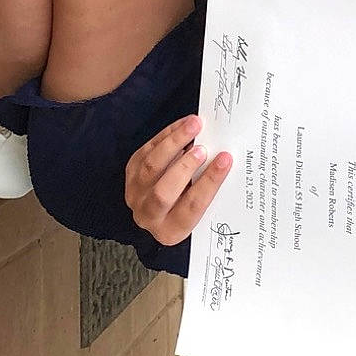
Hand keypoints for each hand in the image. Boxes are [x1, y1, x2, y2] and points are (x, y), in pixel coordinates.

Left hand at [125, 115, 231, 246]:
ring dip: (174, 143)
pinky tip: (182, 125)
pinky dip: (166, 135)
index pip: (192, 207)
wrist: (155, 209)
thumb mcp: (197, 207)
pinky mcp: (130, 173)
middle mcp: (149, 215)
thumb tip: (221, 157)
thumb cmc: (184, 206)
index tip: (224, 160)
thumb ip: (205, 188)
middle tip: (203, 148)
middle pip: (164, 192)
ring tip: (193, 126)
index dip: (209, 182)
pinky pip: (146, 151)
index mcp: (172, 230)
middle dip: (185, 167)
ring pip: (151, 167)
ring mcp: (135, 194)